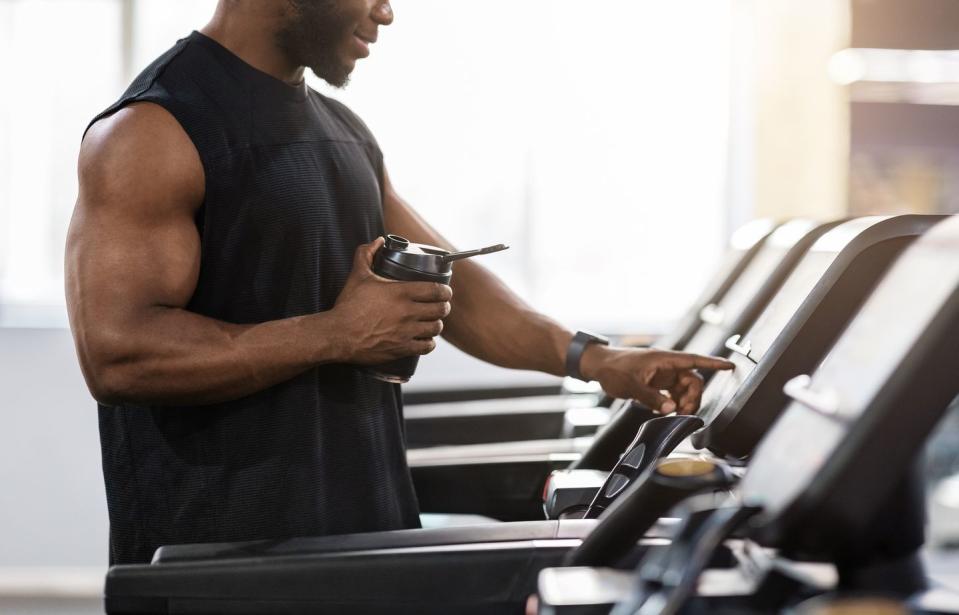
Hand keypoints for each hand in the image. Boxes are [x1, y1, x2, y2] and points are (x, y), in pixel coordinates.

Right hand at [329, 237, 451, 363]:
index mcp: (401, 292)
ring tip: (432, 322)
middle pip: (441, 309)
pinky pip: (427, 346)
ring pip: (436, 328)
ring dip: (436, 324)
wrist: (338, 334)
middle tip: (440, 306)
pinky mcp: (402, 348)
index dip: (445, 291)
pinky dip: (428, 343)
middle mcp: (407, 312)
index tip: (445, 291)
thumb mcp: (358, 275)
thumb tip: (377, 241)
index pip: (436, 290)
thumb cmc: (348, 306)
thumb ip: (366, 254)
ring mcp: (406, 331)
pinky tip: (424, 338)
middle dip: (443, 307)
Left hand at [581, 345, 733, 413]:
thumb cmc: (613, 369)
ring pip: (684, 389)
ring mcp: (662, 374)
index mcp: (664, 359)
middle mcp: (667, 366)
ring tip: (675, 415)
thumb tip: (672, 409)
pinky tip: (668, 412)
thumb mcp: (631, 385)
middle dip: (693, 397)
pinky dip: (674, 403)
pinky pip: (673, 392)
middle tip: (684, 413)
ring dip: (684, 402)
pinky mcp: (657, 382)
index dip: (714, 363)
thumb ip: (652, 398)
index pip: (695, 360)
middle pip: (692, 380)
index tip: (730, 366)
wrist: (598, 366)